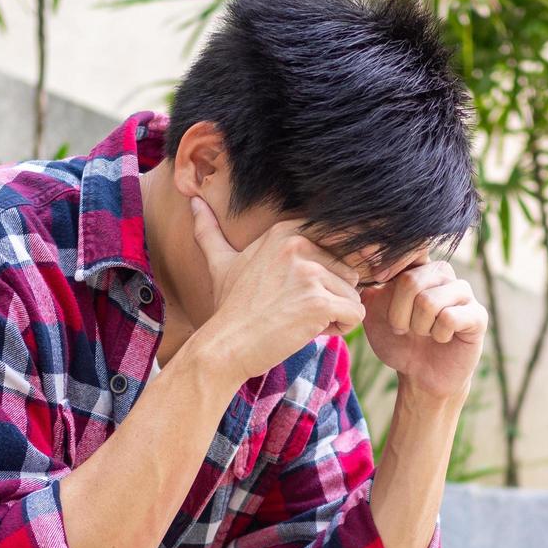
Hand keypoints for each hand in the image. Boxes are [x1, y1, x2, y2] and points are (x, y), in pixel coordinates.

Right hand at [188, 195, 364, 384]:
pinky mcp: (318, 301)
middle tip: (293, 309)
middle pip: (348, 271)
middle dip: (330, 296)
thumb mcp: (221, 263)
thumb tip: (192, 201)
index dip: (324, 276)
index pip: (337, 246)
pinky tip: (307, 331)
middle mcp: (299, 244)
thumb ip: (210, 231)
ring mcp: (309, 272)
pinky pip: (355, 315)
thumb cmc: (229, 309)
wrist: (224, 346)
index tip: (295, 291)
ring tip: (298, 320)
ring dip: (334, 314)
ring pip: (353, 294)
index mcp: (286, 230)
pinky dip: (339, 329)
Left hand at [360, 260, 487, 401]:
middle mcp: (443, 273)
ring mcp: (463, 292)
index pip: (407, 249)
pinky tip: (442, 338)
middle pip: (410, 281)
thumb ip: (367, 284)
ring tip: (423, 334)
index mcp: (418, 267)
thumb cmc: (398, 341)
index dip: (389, 265)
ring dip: (418, 327)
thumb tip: (363, 254)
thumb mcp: (373, 312)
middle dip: (397, 314)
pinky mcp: (478, 315)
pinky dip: (437, 335)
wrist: (420, 376)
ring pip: (428, 301)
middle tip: (402, 329)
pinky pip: (449, 318)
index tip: (377, 278)